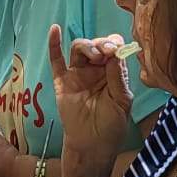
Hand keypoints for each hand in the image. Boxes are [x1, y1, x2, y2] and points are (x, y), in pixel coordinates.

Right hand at [44, 24, 134, 156]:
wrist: (92, 146)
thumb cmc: (111, 125)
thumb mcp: (122, 102)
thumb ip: (118, 78)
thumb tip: (115, 54)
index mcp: (113, 72)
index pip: (113, 48)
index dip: (115, 44)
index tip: (116, 50)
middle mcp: (95, 69)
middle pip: (96, 45)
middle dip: (102, 44)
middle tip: (107, 52)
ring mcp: (78, 74)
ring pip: (79, 49)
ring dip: (87, 46)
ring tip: (95, 56)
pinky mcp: (62, 82)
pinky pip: (56, 61)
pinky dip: (54, 44)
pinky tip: (54, 30)